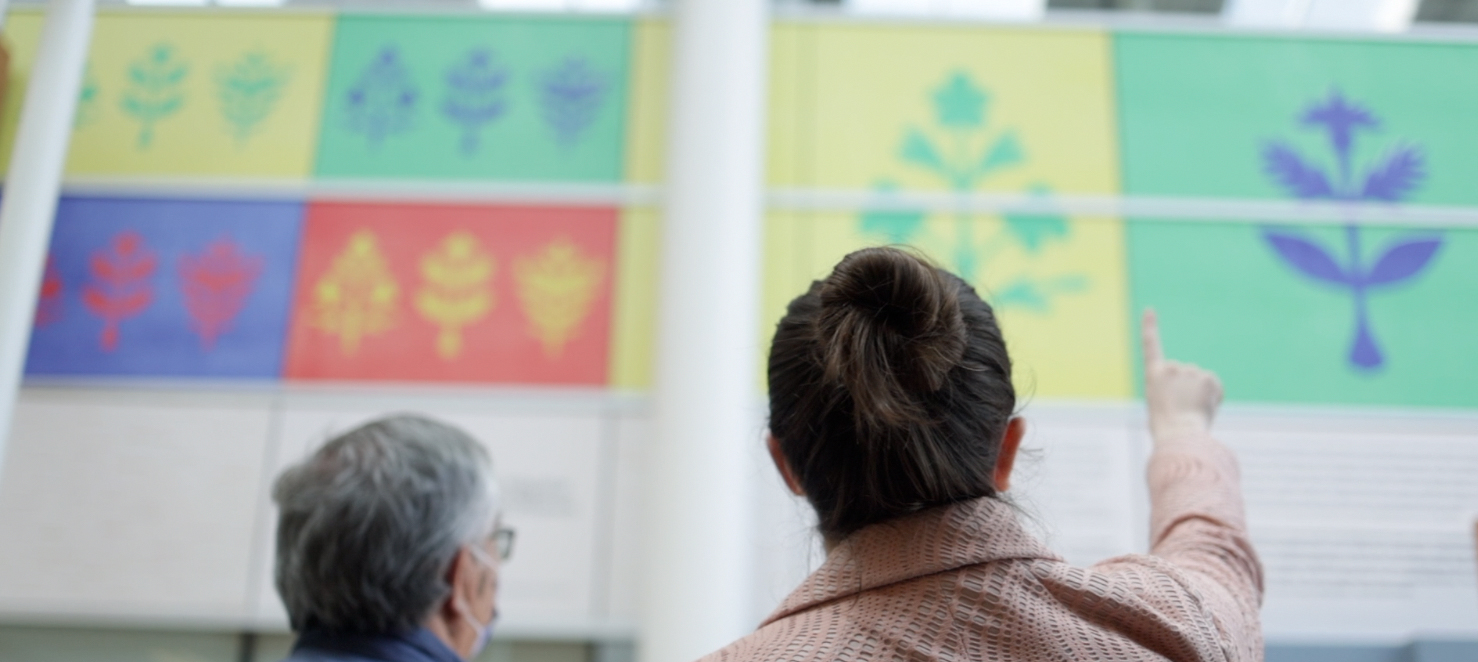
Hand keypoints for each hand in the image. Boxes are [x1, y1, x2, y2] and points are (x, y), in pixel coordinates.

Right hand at [1142, 309, 1222, 442]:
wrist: (1180, 433)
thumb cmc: (1166, 427)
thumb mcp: (1160, 406)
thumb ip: (1173, 392)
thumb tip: (1192, 396)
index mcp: (1154, 374)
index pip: (1150, 346)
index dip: (1150, 327)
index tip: (1150, 310)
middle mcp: (1171, 367)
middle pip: (1184, 374)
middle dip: (1187, 389)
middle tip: (1182, 409)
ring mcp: (1191, 371)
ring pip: (1200, 381)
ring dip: (1200, 394)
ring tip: (1192, 411)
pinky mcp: (1209, 378)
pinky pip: (1214, 387)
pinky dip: (1213, 398)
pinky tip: (1205, 409)